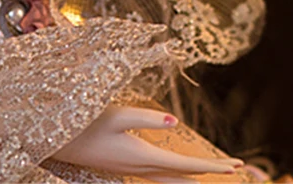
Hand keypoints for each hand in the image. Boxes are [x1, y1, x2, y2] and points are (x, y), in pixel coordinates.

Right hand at [53, 106, 243, 183]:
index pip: (187, 165)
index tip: (237, 166)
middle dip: (208, 171)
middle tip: (235, 168)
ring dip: (192, 174)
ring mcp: (131, 168)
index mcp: (143, 156)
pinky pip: (158, 174)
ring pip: (171, 178)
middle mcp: (141, 167)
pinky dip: (174, 174)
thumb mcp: (114, 114)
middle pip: (183, 175)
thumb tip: (175, 120)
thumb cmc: (83, 123)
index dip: (212, 166)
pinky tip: (173, 172)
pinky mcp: (123, 165)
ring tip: (210, 172)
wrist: (55, 141)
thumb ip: (145, 117)